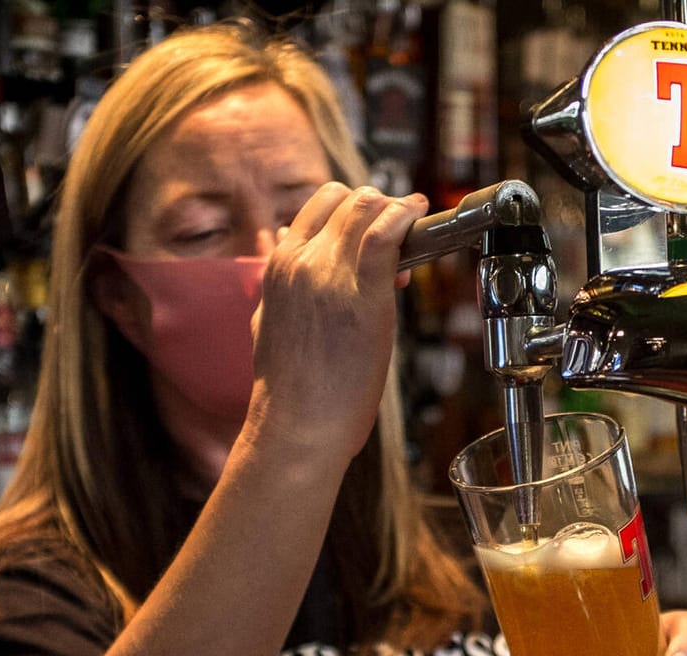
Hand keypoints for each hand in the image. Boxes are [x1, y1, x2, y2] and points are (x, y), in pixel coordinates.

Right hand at [247, 182, 429, 456]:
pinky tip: (420, 218)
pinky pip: (386, 235)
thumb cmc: (290, 387)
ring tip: (414, 221)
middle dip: (378, 207)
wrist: (297, 424)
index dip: (351, 207)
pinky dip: (406, 218)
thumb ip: (279, 283)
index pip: (318, 205)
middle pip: (346, 200)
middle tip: (399, 229)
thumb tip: (275, 248)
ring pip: (367, 208)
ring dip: (397, 209)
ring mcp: (330, 276)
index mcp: (278, 266)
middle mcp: (301, 262)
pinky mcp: (364, 295)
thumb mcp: (267, 320)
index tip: (371, 224)